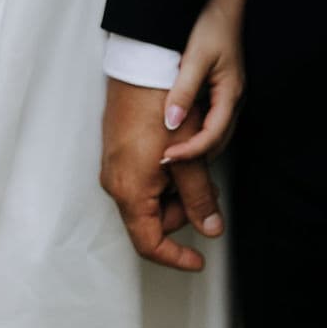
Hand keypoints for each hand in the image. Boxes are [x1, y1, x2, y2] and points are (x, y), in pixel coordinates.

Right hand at [100, 79, 222, 271]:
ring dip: (177, 192)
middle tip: (210, 193)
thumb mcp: (190, 158)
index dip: (176, 257)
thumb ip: (200, 199)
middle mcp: (116, 183)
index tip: (198, 261)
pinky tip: (182, 156)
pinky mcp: (118, 152)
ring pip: (150, 199)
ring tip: (199, 167)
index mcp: (130, 191)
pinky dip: (166, 178)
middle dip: (184, 214)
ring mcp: (115, 167)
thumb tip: (211, 228)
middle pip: (152, 221)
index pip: (150, 243)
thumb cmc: (161, 107)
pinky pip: (142, 180)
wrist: (140, 67)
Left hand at [160, 0, 246, 165]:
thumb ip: (183, 91)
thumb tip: (171, 123)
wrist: (223, 2)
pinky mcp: (222, 89)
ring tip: (171, 153)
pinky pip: (212, 120)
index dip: (189, 152)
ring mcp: (230, 95)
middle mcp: (234, 98)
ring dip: (196, 147)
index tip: (165, 158)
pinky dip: (197, 132)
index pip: (212, 136)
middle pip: (217, 140)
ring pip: (216, 133)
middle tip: (165, 162)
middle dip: (194, 156)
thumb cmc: (212, 25)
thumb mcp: (195, 57)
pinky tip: (180, 131)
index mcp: (231, 94)